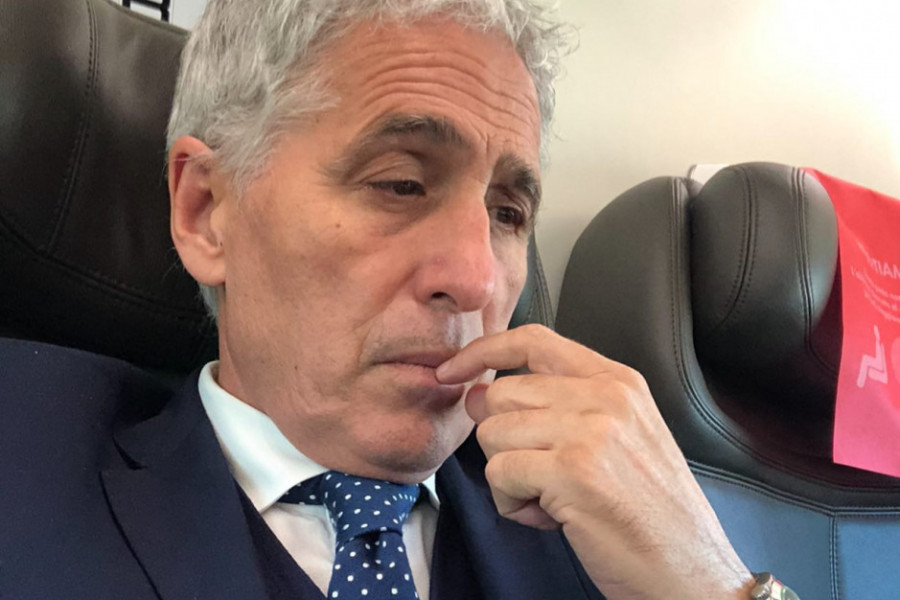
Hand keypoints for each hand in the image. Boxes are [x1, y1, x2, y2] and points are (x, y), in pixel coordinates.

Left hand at [436, 325, 753, 599]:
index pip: (533, 340)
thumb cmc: (650, 511)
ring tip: (552, 499)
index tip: (453, 370)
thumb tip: (478, 393)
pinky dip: (512, 504)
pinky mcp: (573, 471)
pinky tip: (551, 518)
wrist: (693, 572)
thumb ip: (555, 405)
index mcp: (617, 381)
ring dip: (508, 477)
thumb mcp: (616, 438)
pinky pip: (499, 473)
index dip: (483, 351)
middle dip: (503, 441)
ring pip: (492, 433)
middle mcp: (605, 395)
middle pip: (501, 393)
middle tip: (541, 477)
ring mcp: (590, 430)